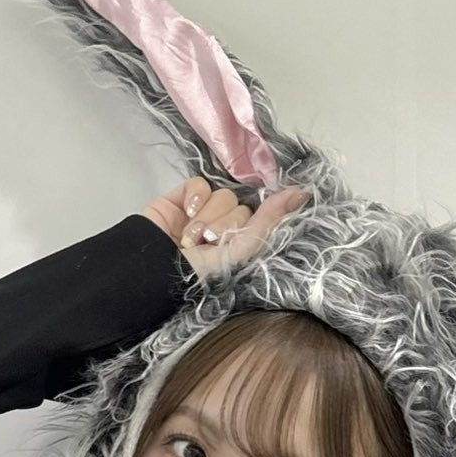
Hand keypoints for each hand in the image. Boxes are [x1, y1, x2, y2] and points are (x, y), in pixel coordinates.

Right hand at [141, 175, 308, 278]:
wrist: (152, 270)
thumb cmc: (200, 272)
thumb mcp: (241, 251)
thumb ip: (270, 220)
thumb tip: (303, 191)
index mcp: (244, 244)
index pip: (264, 217)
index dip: (259, 218)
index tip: (249, 229)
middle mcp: (227, 227)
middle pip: (242, 206)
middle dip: (224, 226)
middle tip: (208, 246)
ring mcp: (206, 212)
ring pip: (223, 195)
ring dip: (207, 218)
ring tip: (190, 239)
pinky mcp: (185, 197)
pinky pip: (201, 184)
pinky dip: (195, 198)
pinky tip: (185, 215)